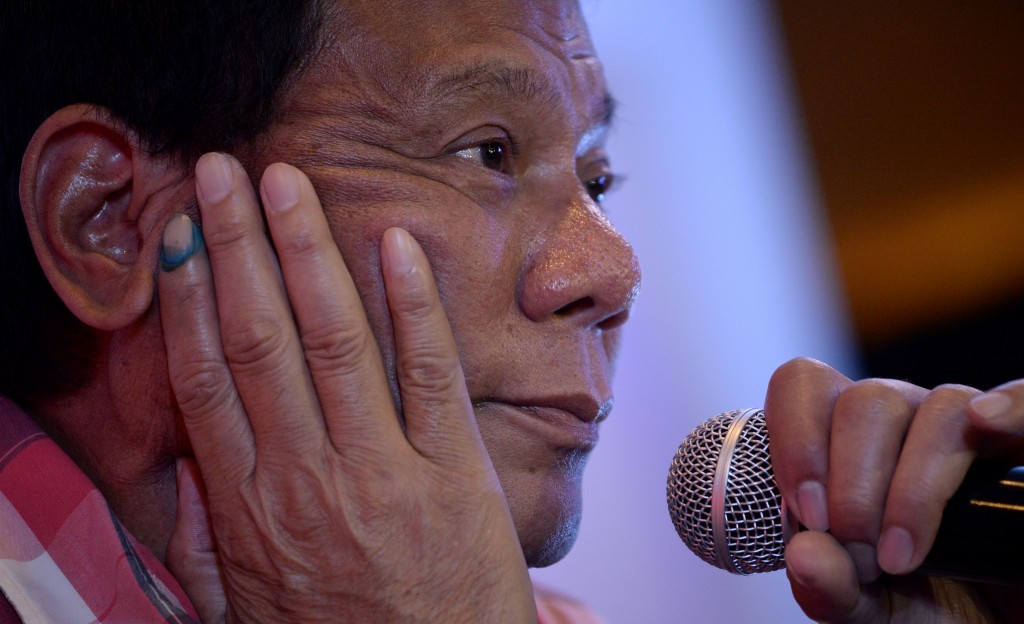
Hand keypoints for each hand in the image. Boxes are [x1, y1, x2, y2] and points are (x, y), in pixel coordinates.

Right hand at [158, 153, 534, 621]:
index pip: (206, 379)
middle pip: (260, 341)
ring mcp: (382, 473)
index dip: (191, 297)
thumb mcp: (249, 603)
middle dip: (237, 247)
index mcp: (248, 508)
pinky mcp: (452, 475)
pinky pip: (430, 375)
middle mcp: (306, 479)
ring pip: (335, 343)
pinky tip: (396, 244)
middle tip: (221, 172)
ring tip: (285, 184)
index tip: (183, 233)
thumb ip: (210, 537)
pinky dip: (414, 306)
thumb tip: (186, 468)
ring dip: (307, 254)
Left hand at [765, 357, 1023, 622]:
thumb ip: (827, 586)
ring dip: (914, 485)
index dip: (796, 440)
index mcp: (843, 437)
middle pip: (866, 402)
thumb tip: (804, 552)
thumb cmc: (920, 605)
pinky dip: (1009, 406)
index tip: (808, 514)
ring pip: (939, 408)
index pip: (803, 385)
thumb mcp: (863, 609)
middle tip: (862, 553)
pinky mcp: (1020, 448)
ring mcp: (968, 428)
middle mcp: (902, 420)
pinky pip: (1023, 400)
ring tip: (902, 556)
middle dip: (853, 485)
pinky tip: (985, 422)